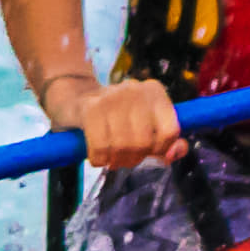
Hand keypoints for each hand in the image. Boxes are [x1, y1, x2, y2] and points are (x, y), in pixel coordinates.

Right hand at [47, 73, 181, 168]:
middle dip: (134, 159)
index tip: (147, 153)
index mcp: (154, 92)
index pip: (170, 132)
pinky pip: (101, 147)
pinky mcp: (89, 108)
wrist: (72, 98)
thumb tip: (176, 151)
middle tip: (123, 158)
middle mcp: (135, 89)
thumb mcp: (144, 126)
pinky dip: (99, 159)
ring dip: (115, 161)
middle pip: (145, 142)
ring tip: (110, 158)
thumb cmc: (114, 118)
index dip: (160, 150)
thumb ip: (166, 142)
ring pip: (124, 146)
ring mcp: (112, 97)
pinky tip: (96, 156)